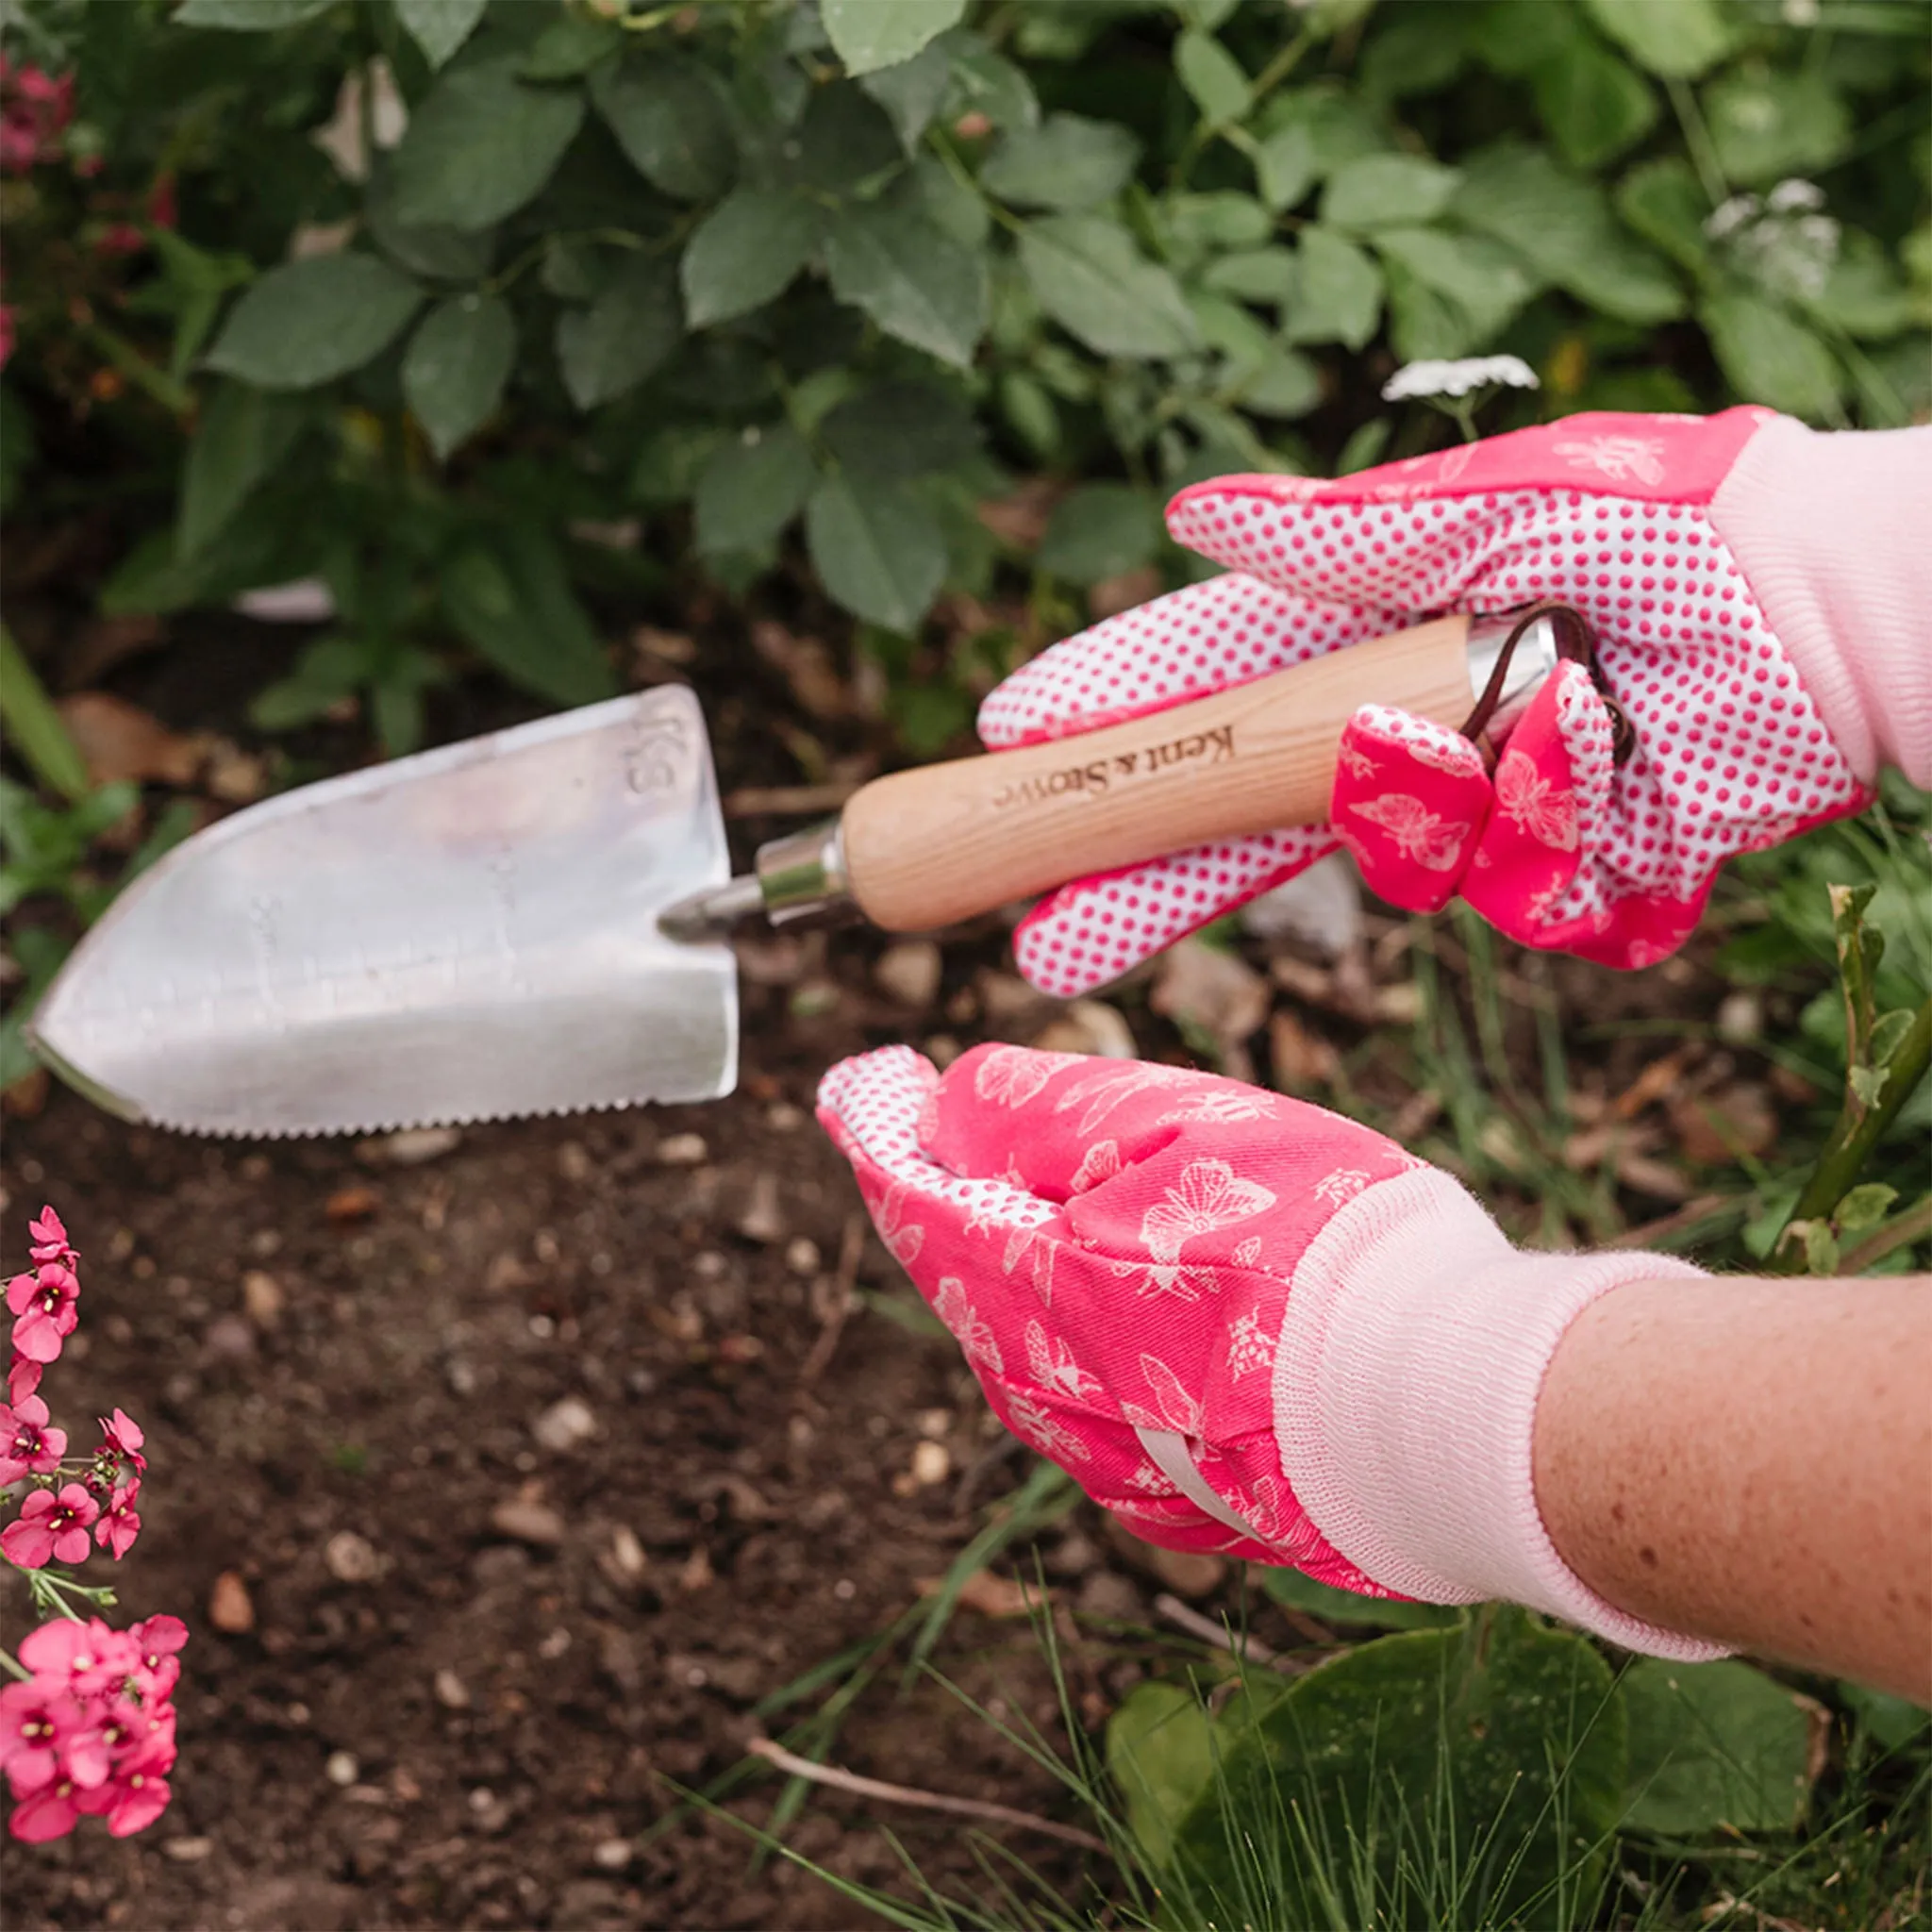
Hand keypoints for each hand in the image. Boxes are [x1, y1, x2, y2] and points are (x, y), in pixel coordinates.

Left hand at [819, 1042, 1721, 1657]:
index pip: (911, 1201)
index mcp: (1034, 1283)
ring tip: (1099, 1221)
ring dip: (1033, 1278)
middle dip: (960, 1200)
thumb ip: (1041, 1112)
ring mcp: (1107, 1459)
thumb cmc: (1327, 1244)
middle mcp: (1046, 1388)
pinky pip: (1095, 1415)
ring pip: (1026, 1351)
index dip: (880, 1132)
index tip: (863, 1083)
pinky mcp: (1172, 1506)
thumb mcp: (1182, 1126)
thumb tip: (936, 1105)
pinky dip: (1100, 1352)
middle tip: (977, 1133)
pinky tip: (1167, 1321)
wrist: (1457, 1410)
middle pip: (965, 1278)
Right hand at [981, 407, 1869, 996]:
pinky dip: (1536, 842)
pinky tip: (1607, 778)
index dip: (1111, 712)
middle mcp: (1395, 713)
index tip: (1012, 736)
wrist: (1825, 621)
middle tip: (1045, 929)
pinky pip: (1487, 889)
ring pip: (1371, 857)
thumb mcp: (1484, 510)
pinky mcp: (1535, 861)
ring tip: (1560, 725)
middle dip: (1147, 871)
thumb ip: (1333, 534)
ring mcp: (1461, 794)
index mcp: (1365, 620)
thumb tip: (1190, 516)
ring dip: (1442, 816)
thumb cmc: (1663, 528)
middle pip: (1238, 807)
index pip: (1204, 677)